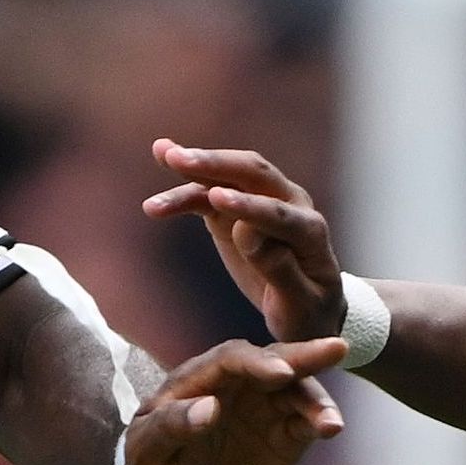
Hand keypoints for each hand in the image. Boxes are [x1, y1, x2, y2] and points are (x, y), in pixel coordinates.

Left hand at [125, 333, 348, 464]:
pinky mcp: (283, 433)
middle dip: (304, 356)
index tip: (279, 373)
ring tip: (332, 424)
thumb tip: (209, 407)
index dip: (256, 363)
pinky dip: (320, 423)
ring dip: (317, 401)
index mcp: (199, 378)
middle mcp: (237, 384)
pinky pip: (306, 423)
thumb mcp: (146, 451)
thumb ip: (171, 426)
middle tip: (336, 349)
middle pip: (274, 361)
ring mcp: (263, 406)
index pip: (231, 360)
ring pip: (297, 392)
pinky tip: (331, 428)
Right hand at [144, 140, 344, 343]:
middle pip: (254, 175)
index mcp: (310, 232)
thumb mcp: (298, 304)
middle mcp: (289, 204)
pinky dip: (182, 192)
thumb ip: (278, 269)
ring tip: (160, 154)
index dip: (249, 206)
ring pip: (227, 176)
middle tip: (183, 159)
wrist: (307, 308)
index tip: (218, 198)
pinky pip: (207, 197)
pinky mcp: (235, 209)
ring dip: (194, 166)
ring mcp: (261, 202)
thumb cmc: (307, 310)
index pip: (279, 213)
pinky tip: (154, 198)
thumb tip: (247, 233)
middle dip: (217, 165)